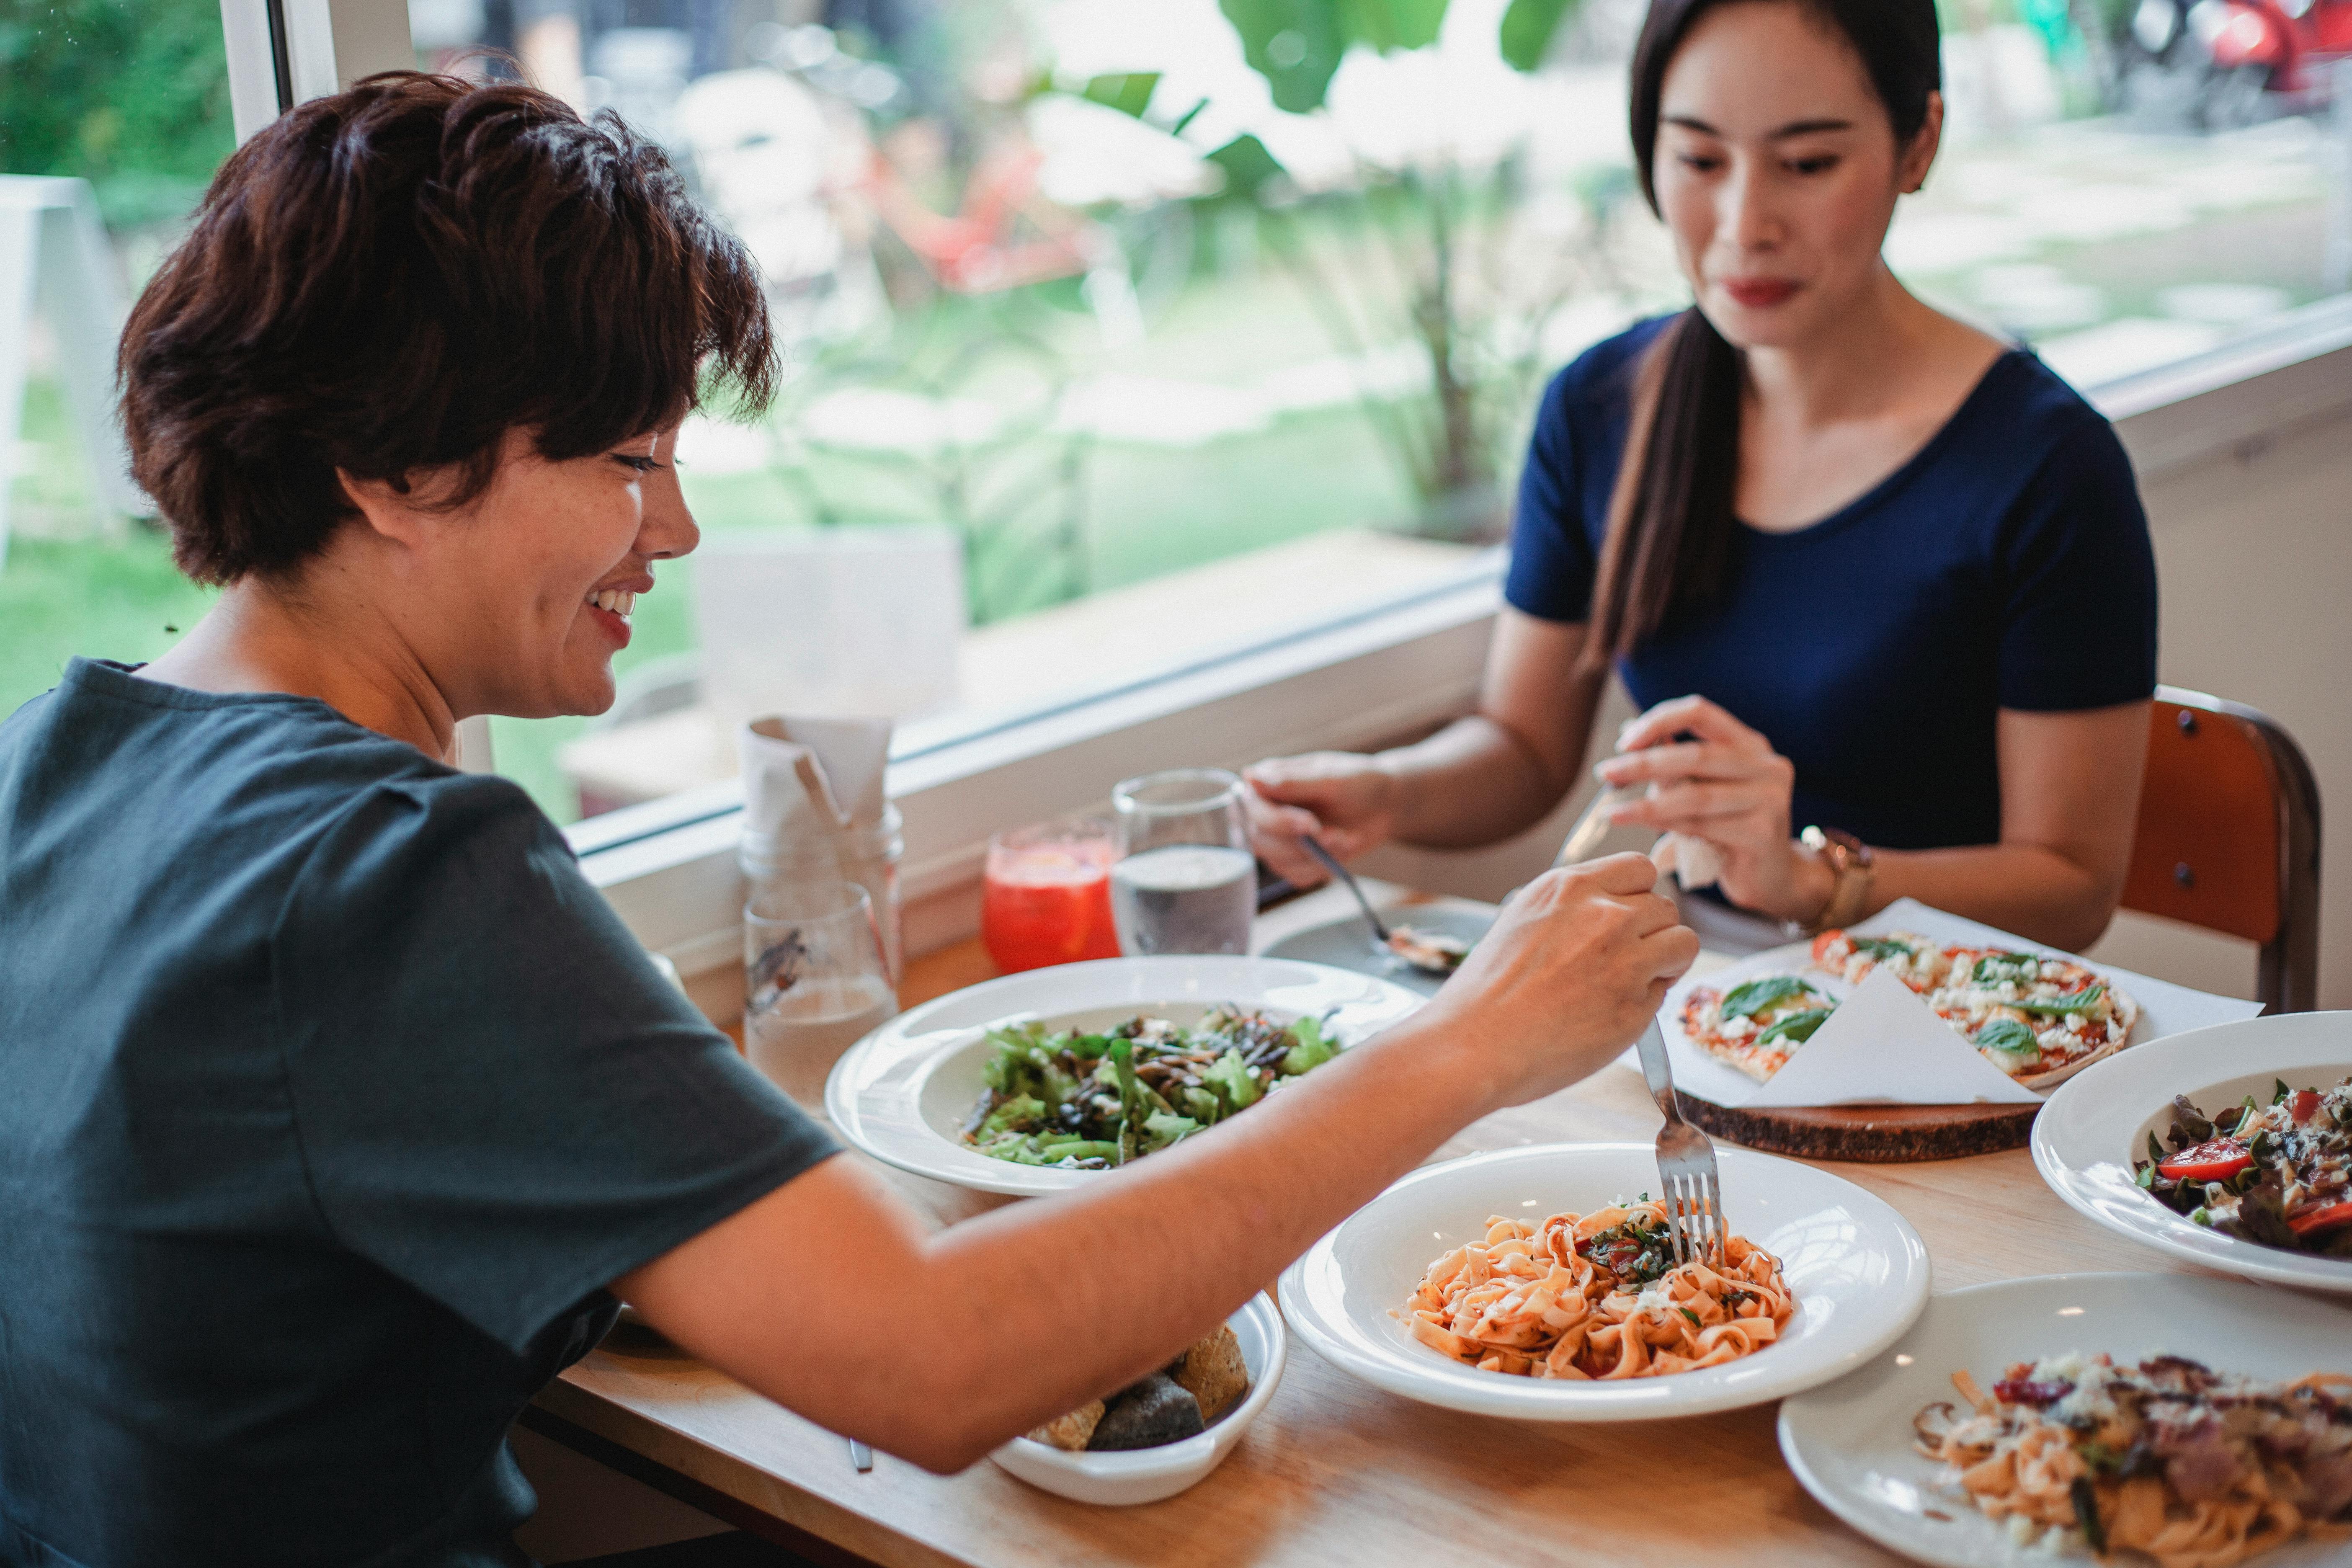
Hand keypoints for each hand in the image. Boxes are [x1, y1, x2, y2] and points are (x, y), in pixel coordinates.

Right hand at [1241, 752, 1401, 885]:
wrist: (1385, 805)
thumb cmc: (1360, 782)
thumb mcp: (1330, 777)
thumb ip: (1292, 781)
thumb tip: (1249, 777)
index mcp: (1267, 783)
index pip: (1254, 809)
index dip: (1280, 822)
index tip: (1312, 825)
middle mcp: (1265, 811)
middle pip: (1260, 840)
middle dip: (1302, 844)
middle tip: (1338, 835)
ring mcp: (1277, 839)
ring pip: (1277, 862)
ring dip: (1316, 857)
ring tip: (1346, 838)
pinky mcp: (1293, 860)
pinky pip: (1296, 876)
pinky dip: (1322, 867)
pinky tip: (1341, 849)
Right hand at [1417, 852, 1697, 1110]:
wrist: (1474, 1044)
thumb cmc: (1488, 993)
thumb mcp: (1524, 921)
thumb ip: (1573, 909)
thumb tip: (1614, 911)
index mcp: (1570, 888)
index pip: (1640, 868)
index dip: (1640, 894)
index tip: (1630, 915)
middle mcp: (1604, 915)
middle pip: (1666, 907)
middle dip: (1654, 931)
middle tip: (1628, 958)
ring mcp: (1625, 960)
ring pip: (1684, 943)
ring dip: (1667, 962)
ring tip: (1633, 982)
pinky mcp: (1637, 1005)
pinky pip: (1664, 992)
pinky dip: (1647, 1002)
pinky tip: (1608, 1013)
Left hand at [1592, 695, 1834, 923]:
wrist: (1771, 875)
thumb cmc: (1729, 826)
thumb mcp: (1703, 786)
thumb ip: (1674, 760)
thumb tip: (1628, 734)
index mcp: (1750, 743)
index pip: (1700, 712)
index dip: (1658, 721)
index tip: (1623, 742)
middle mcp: (1767, 764)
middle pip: (1695, 755)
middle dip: (1643, 764)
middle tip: (1605, 774)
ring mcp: (1770, 799)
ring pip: (1697, 796)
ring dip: (1647, 803)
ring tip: (1612, 811)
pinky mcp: (1763, 834)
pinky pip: (1703, 826)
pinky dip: (1667, 825)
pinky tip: (1643, 826)